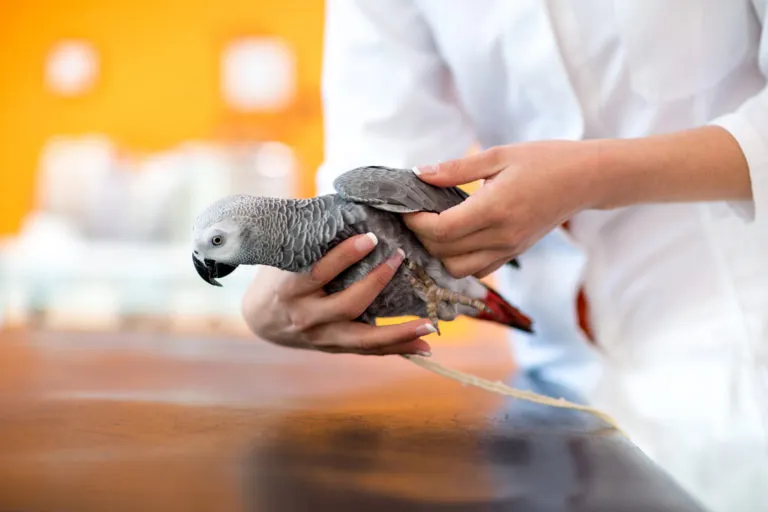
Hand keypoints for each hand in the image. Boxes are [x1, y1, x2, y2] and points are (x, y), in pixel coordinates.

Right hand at [241, 233, 433, 355]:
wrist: (259, 320)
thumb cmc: (276, 278)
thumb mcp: (283, 257)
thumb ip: (312, 241)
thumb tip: (349, 206)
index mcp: (290, 289)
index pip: (321, 272)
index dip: (346, 255)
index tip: (371, 238)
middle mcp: (307, 317)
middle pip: (348, 305)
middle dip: (377, 282)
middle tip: (400, 258)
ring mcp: (322, 337)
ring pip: (364, 338)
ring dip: (399, 332)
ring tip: (429, 325)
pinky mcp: (334, 348)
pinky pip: (369, 351)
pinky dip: (397, 349)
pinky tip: (424, 346)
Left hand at [404, 141, 603, 277]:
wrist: (585, 179)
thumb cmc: (544, 160)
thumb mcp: (498, 155)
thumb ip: (455, 169)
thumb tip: (418, 174)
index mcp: (495, 208)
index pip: (442, 229)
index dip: (416, 222)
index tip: (404, 208)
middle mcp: (502, 236)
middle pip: (444, 252)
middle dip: (421, 236)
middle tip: (414, 214)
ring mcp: (509, 249)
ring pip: (458, 270)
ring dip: (439, 253)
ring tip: (434, 228)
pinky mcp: (514, 254)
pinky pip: (477, 270)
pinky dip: (458, 260)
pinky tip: (455, 237)